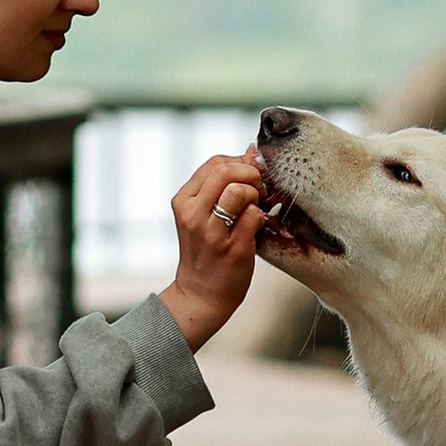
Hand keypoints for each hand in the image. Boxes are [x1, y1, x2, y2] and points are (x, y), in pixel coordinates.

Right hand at [157, 149, 264, 351]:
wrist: (200, 295)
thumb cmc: (208, 250)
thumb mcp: (206, 212)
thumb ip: (226, 183)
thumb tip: (251, 149)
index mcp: (183, 200)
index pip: (216, 163)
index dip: (240, 165)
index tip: (251, 180)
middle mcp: (192, 214)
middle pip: (226, 171)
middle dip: (251, 175)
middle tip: (259, 191)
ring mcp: (211, 232)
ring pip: (239, 191)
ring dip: (255, 196)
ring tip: (257, 208)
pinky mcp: (231, 249)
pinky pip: (254, 216)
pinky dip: (262, 218)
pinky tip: (258, 228)